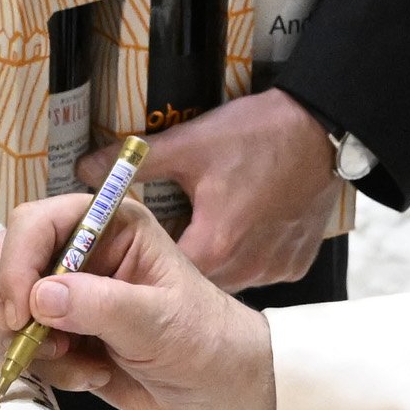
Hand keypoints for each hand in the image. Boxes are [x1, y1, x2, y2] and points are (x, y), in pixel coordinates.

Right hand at [0, 190, 276, 409]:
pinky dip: (40, 367)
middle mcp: (76, 251)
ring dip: (23, 344)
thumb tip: (40, 297)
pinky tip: (88, 376)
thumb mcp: (159, 321)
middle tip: (28, 345)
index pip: (33, 222)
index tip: (24, 313)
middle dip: (3, 307)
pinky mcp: (55, 333)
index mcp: (106, 225)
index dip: (17, 263)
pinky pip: (15, 344)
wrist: (219, 390)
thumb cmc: (204, 340)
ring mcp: (61, 294)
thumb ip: (101, 306)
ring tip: (76, 365)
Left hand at [108, 89, 337, 291]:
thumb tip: (85, 170)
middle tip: (171, 232)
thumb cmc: (258, 134)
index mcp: (215, 245)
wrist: (324, 128)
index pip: (162, 276)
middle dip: (179, 261)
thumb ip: (133, 163)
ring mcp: (277, 268)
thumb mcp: (189, 143)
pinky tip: (246, 226)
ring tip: (210, 225)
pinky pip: (262, 271)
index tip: (131, 249)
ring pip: (229, 278)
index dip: (141, 264)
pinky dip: (249, 255)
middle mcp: (248, 268)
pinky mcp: (298, 263)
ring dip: (215, 260)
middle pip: (196, 281)